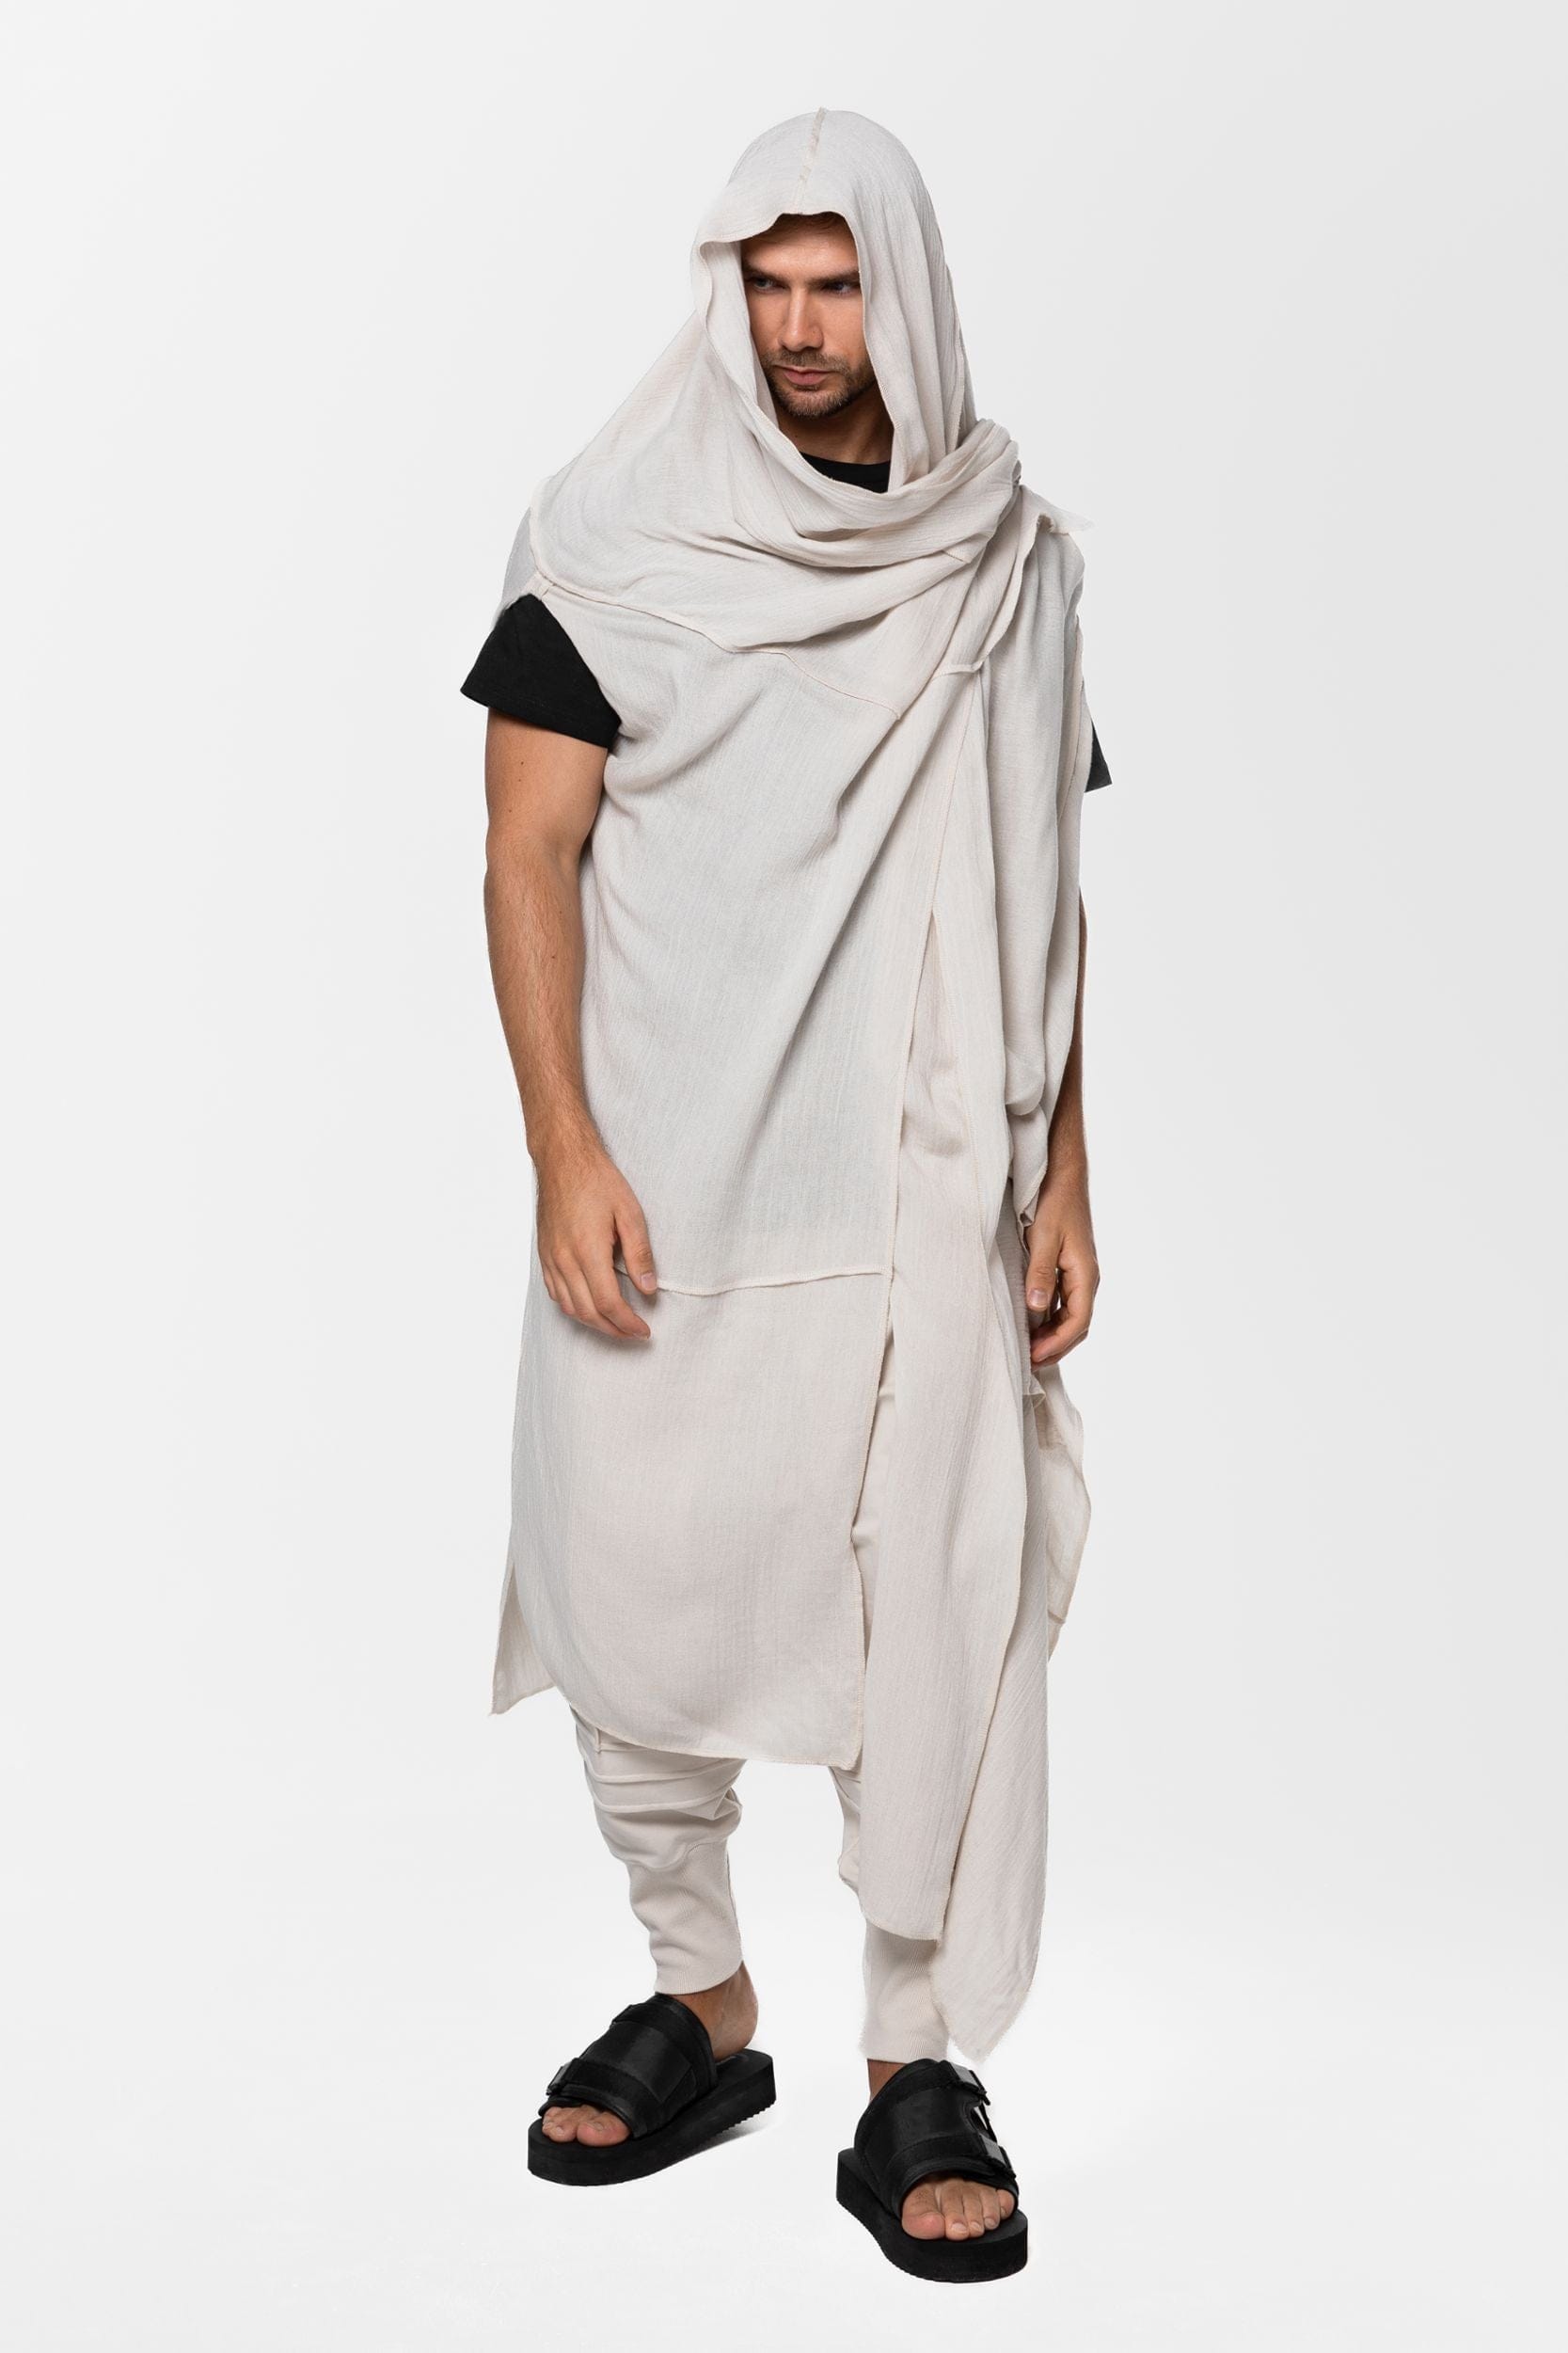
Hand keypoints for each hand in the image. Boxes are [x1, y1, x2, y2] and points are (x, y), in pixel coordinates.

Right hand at [535, 1134, 658, 1339]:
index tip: (644, 1330)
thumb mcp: (630, 1212)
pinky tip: (589, 1307)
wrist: (563, 1160)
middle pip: (588, 1312)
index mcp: (587, 1251)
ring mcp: (550, 1259)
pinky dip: (574, 1308)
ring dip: (594, 1322)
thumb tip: (649, 1289)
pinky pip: (555, 1293)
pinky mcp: (544, 1255)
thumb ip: (640, 1254)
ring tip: (616, 1325)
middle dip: (614, 1329)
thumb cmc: (598, 1181)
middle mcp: (564, 1260)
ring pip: (570, 1307)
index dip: (628, 1323)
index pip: (609, 1303)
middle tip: (635, 1333)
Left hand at [1023, 1171, 1098, 1365]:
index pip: (1079, 1321)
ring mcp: (1078, 1275)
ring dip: (1052, 1336)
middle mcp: (1086, 1278)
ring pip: (1070, 1316)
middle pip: (1077, 1325)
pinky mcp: (1067, 1269)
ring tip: (1029, 1351)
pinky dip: (1049, 1320)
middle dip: (1056, 1347)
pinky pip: (1062, 1303)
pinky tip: (1032, 1327)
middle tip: (1029, 1363)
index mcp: (1086, 1273)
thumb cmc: (1055, 1203)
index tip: (1035, 1356)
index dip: (1058, 1343)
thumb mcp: (1044, 1238)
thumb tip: (1037, 1308)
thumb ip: (1041, 1274)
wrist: (1063, 1177)